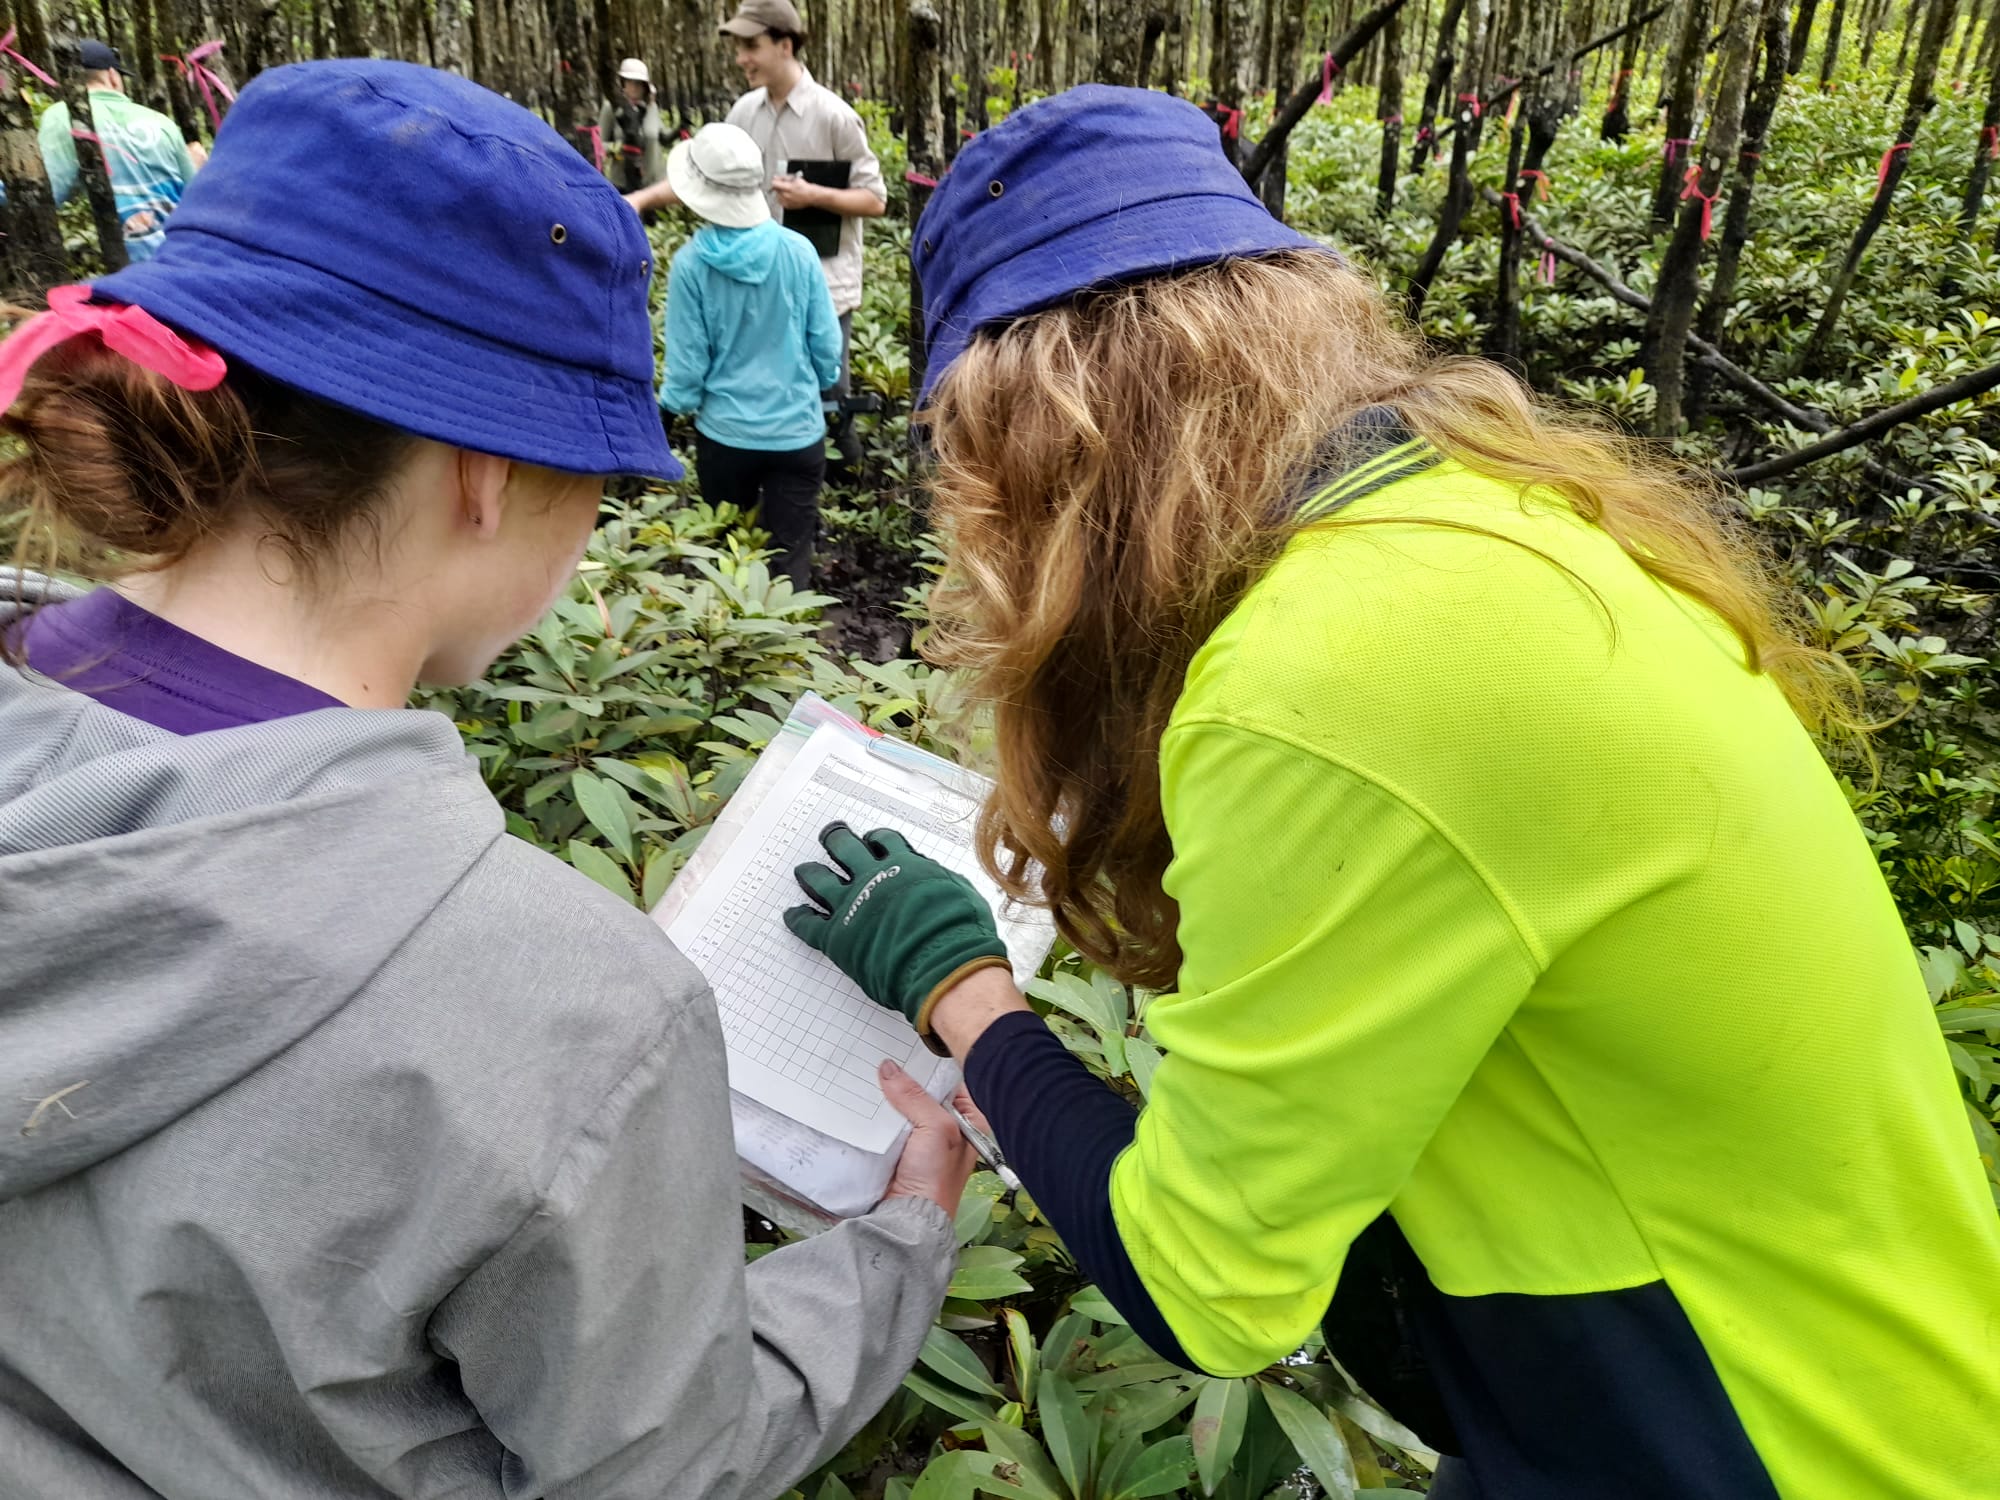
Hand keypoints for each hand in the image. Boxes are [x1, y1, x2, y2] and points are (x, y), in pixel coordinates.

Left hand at [771, 173, 821, 210]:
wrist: (810, 196)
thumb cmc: (804, 187)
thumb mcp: (794, 178)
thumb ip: (783, 177)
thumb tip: (776, 177)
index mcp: (787, 188)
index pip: (774, 184)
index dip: (775, 181)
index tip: (777, 181)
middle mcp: (786, 196)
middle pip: (775, 190)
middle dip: (779, 187)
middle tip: (786, 186)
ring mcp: (786, 202)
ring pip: (777, 196)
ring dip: (780, 193)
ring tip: (788, 192)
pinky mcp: (787, 206)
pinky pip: (781, 202)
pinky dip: (783, 199)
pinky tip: (789, 196)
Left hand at [784, 822, 1011, 1040]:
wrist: (943, 965)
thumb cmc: (959, 932)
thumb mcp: (960, 891)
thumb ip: (939, 880)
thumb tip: (933, 877)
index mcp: (904, 865)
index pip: (884, 841)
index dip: (875, 839)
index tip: (871, 840)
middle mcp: (873, 878)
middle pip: (845, 848)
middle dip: (836, 840)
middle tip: (831, 837)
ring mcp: (852, 905)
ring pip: (819, 879)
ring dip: (810, 873)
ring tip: (803, 871)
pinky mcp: (837, 936)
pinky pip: (808, 924)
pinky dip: (797, 918)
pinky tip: (791, 915)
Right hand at [879, 1063, 976, 1216]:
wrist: (909, 1216)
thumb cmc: (935, 1177)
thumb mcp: (936, 1128)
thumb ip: (915, 1096)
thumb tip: (889, 1068)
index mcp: (969, 1120)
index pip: (952, 1082)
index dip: (932, 1066)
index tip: (909, 1048)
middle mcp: (949, 1128)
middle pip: (925, 1092)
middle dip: (906, 1079)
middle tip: (884, 1056)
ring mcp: (923, 1139)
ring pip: (904, 1107)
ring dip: (889, 1096)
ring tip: (871, 1071)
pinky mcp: (900, 1149)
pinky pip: (889, 1123)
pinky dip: (879, 1113)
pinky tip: (866, 1097)